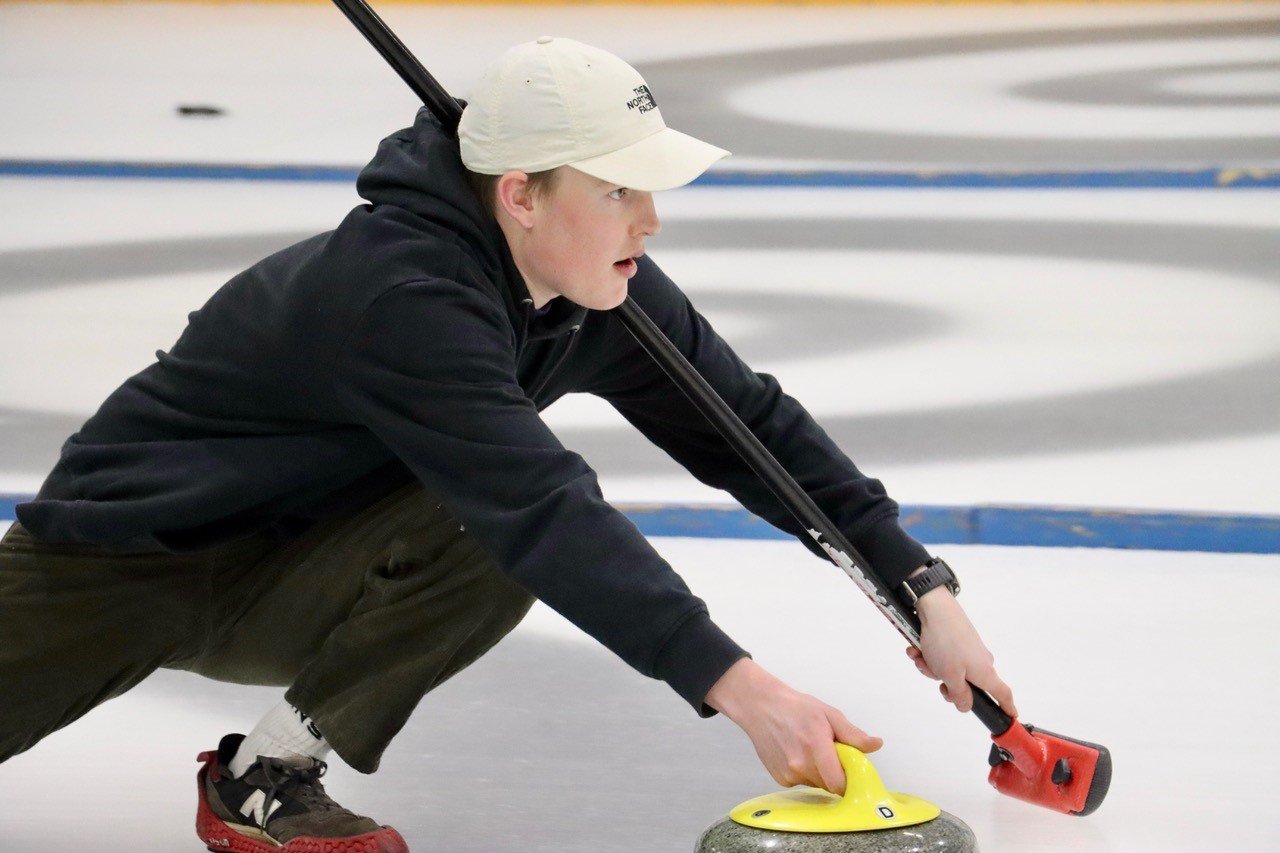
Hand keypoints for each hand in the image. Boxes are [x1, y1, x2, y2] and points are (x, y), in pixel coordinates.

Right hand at [705, 658, 881, 795]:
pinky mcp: (780, 779)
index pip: (839, 784)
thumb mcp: (828, 714)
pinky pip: (801, 782)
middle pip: (830, 785)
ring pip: (816, 784)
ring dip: (819, 772)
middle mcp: (800, 765)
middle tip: (828, 751)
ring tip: (809, 748)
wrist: (761, 707)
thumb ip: (853, 734)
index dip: (848, 780)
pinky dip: (804, 772)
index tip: (850, 770)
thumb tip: (876, 744)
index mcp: (816, 747)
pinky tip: (796, 753)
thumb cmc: (796, 707)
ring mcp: (788, 774)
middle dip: (834, 772)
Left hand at [904, 585, 1016, 716]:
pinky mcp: (956, 640)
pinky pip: (942, 656)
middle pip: (966, 686)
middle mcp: (981, 661)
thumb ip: (959, 695)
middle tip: (934, 676)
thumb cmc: (946, 641)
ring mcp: (968, 650)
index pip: (1002, 694)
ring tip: (921, 656)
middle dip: (945, 684)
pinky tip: (917, 648)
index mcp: (985, 673)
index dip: (1007, 707)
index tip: (1012, 716)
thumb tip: (966, 706)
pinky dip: (928, 654)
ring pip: (949, 670)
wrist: (935, 607)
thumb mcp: (951, 676)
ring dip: (931, 666)